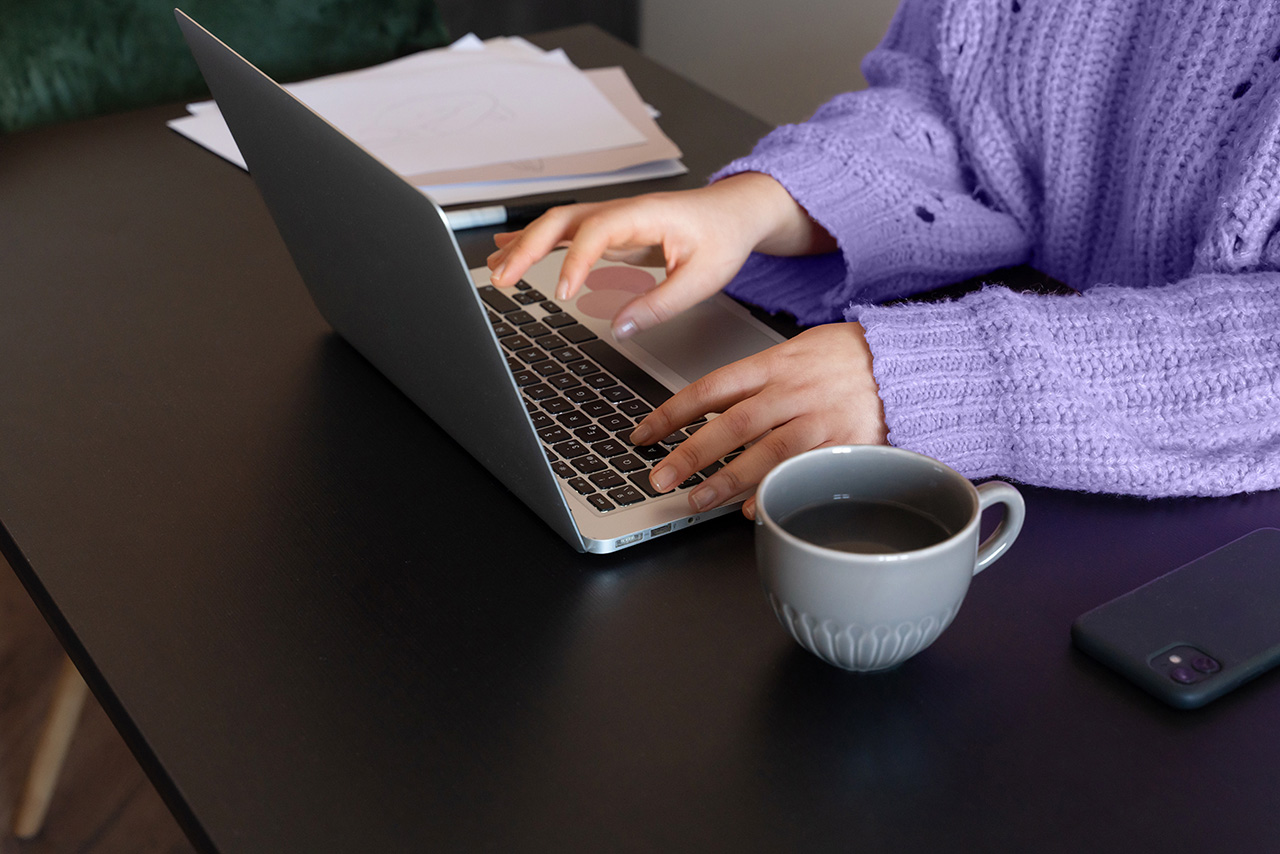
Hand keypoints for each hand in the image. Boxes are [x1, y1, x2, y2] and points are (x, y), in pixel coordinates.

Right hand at [486, 173, 833, 337]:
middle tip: (502, 279)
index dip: (575, 261)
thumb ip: (661, 304)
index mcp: (645, 215)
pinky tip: (511, 252)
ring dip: (524, 245)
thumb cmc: (724, 237)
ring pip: (557, 225)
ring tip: (494, 269)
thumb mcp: (703, 278)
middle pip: (561, 221)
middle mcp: (622, 212)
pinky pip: (567, 233)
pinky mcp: (612, 231)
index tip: (563, 292)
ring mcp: (613, 219)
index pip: (596, 231)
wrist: (737, 212)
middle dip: (527, 248)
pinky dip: (536, 243)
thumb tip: (620, 327)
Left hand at [629, 322, 886, 517]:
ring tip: (696, 501)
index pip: (711, 388)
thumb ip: (760, 378)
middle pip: (731, 424)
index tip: (644, 434)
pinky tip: (752, 510)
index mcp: (776, 363)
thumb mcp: (800, 350)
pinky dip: (776, 492)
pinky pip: (805, 472)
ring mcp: (822, 418)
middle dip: (690, 454)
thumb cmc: (852, 357)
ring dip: (726, 481)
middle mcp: (794, 390)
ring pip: (765, 452)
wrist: (914, 361)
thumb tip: (714, 406)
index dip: (672, 413)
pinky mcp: (848, 444)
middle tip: (659, 477)